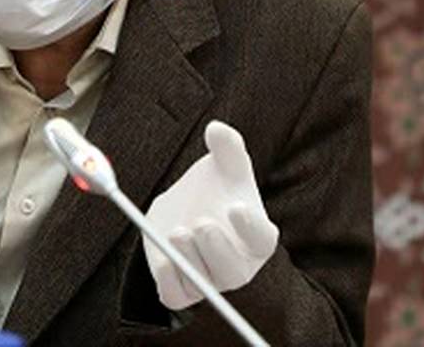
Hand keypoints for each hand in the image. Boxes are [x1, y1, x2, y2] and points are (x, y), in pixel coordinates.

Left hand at [144, 121, 277, 309]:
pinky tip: (162, 247)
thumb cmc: (216, 190)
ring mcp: (207, 278)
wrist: (186, 210)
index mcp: (256, 236)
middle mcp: (236, 263)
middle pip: (233, 271)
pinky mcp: (180, 287)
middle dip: (217, 249)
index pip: (261, 240)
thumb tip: (217, 128)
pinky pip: (175, 295)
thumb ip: (227, 148)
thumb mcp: (224, 167)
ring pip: (202, 282)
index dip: (251, 227)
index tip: (235, 207)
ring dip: (188, 258)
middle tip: (201, 224)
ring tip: (177, 230)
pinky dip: (167, 276)